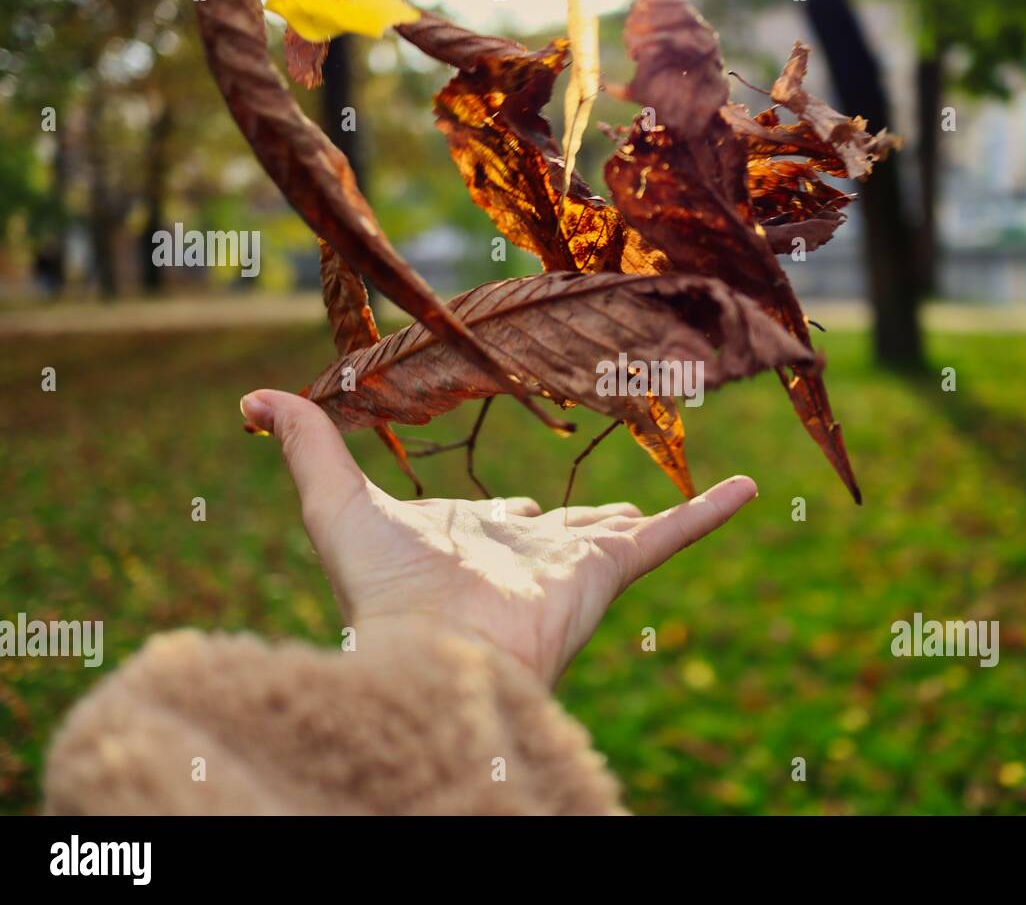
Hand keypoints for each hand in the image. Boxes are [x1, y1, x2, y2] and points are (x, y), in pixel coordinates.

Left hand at [239, 390, 757, 684]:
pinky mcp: (611, 567)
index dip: (507, 506)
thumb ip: (305, 446)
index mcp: (473, 537)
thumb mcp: (334, 503)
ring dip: (650, 517)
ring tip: (675, 501)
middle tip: (609, 504)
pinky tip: (749, 488)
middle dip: (584, 517)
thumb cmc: (383, 588)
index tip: (514, 497)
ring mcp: (573, 559)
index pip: (500, 516)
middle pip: (566, 526)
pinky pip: (676, 532)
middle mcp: (528, 550)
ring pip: (624, 528)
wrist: (436, 651)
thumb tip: (251, 399)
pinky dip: (713, 512)